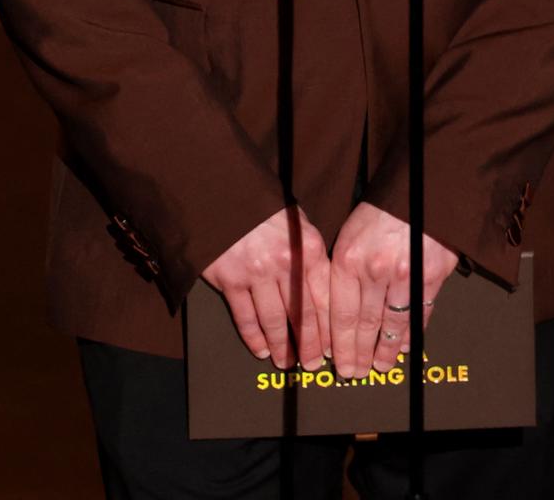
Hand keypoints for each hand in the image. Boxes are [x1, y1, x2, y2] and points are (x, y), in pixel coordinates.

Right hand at [199, 204, 329, 368]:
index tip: (335, 346)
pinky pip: (245, 317)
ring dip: (283, 347)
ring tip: (287, 362)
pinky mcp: (229, 279)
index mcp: (307, 247)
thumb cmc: (260, 207)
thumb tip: (322, 288)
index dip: (331, 327)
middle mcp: (285, 263)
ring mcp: (256, 273)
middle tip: (313, 363)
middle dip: (311, 345)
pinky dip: (254, 338)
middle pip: (302, 315)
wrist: (217, 190)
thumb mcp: (295, 221)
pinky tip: (261, 349)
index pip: (325, 297)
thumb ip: (309, 253)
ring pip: (274, 321)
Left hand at [327, 201, 459, 379]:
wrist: (420, 188)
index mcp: (348, 258)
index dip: (338, 342)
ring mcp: (405, 275)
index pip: (338, 313)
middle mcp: (374, 270)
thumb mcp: (350, 233)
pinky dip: (410, 333)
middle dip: (358, 353)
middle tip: (354, 373)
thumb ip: (343, 269)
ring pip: (391, 324)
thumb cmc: (381, 211)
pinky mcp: (431, 276)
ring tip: (380, 367)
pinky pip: (419, 313)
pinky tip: (403, 346)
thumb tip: (338, 311)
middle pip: (364, 324)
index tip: (334, 360)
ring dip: (384, 351)